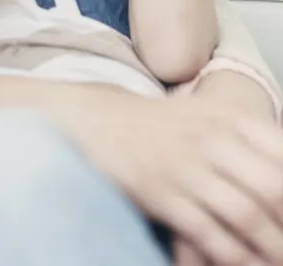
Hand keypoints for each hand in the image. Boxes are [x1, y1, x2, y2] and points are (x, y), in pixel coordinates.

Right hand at [67, 94, 282, 265]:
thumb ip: (253, 142)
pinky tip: (244, 264)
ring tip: (276, 259)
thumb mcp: (212, 117)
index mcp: (229, 116)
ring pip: (246, 216)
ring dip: (271, 248)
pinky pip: (210, 235)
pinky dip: (234, 257)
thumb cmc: (166, 127)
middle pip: (272, 188)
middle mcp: (210, 138)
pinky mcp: (162, 195)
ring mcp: (184, 167)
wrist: (102, 121)